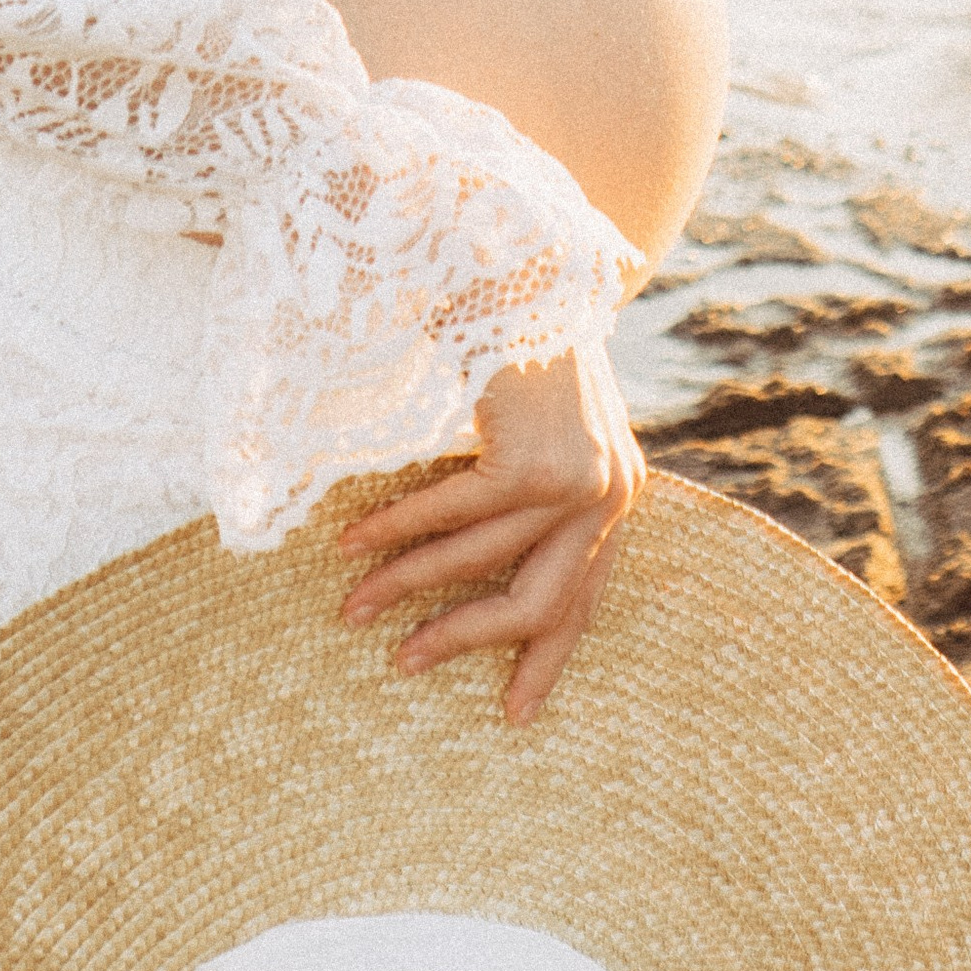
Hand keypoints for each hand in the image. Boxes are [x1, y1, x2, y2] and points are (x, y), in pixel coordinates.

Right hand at [337, 348, 645, 723]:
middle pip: (539, 603)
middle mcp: (611, 493)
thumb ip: (535, 488)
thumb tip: (486, 567)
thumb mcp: (542, 425)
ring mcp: (577, 479)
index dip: (547, 656)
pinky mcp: (534, 461)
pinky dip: (397, 530)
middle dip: (466, 640)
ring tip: (352, 605)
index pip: (585, 597)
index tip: (513, 713)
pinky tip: (355, 542)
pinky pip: (452, 516)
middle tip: (406, 667)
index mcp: (618, 491)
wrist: (515, 257)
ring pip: (479, 563)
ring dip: (405, 585)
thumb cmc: (517, 338)